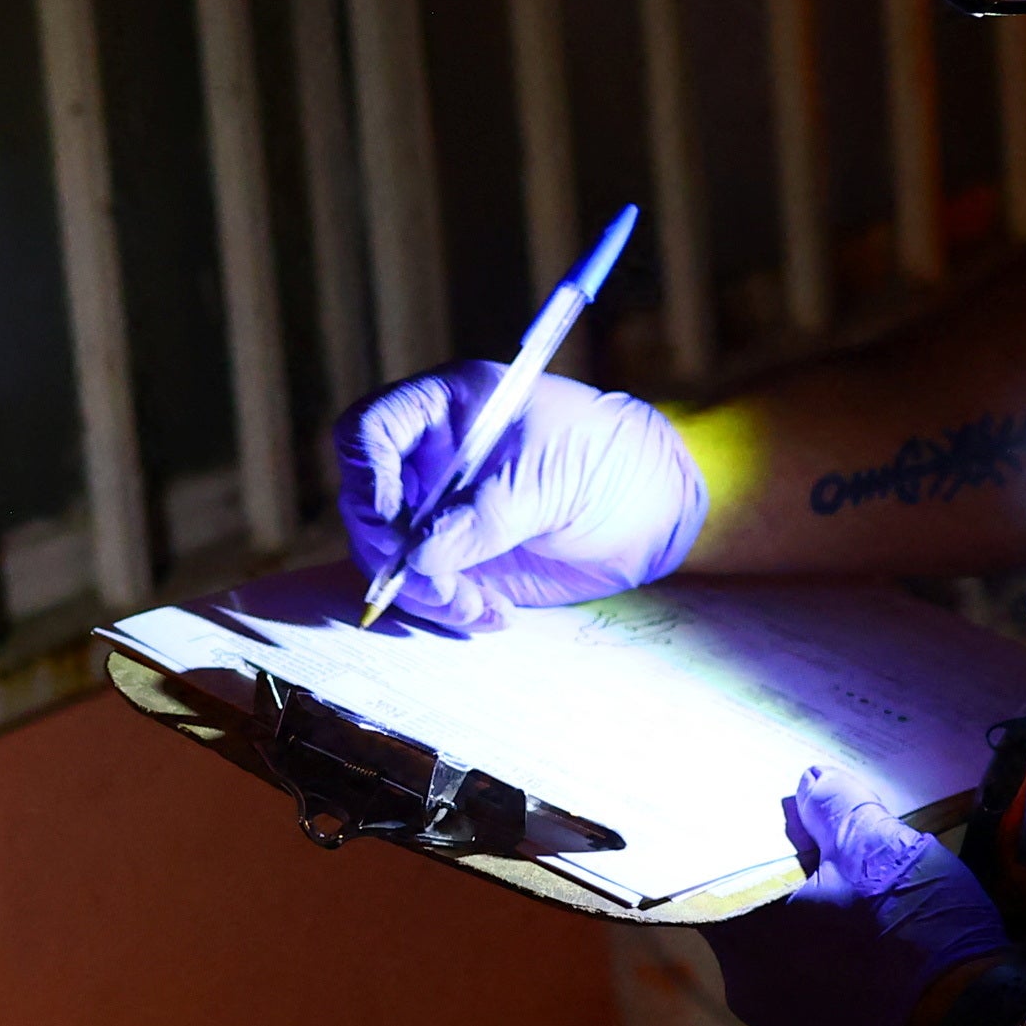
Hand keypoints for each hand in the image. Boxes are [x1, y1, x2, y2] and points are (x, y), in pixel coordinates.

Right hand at [341, 368, 704, 631]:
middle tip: (439, 588)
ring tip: (478, 608)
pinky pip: (429, 589)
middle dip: (394, 554)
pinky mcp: (461, 558)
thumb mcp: (551, 478)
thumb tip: (420, 556)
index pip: (369, 433)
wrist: (658, 509)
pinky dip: (451, 609)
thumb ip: (484, 514)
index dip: (367, 478)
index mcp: (447, 411)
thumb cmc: (611, 462)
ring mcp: (442, 511)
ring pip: (392, 557)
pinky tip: (496, 614)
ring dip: (425, 592)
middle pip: (368, 504)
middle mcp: (432, 460)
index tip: (395, 529)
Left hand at [709, 767, 1018, 1025]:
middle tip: (827, 855)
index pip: (713, 878)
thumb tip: (808, 783)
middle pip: (753, 918)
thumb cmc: (917, 937)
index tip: (768, 826)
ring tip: (864, 904)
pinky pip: (819, 995)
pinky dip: (839, 971)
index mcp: (743, 934)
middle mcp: (747, 988)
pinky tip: (880, 954)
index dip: (741, 845)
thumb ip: (834, 808)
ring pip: (788, 959)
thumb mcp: (880, 848)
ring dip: (816, 931)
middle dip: (787, 886)